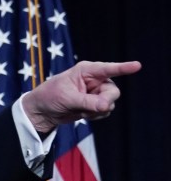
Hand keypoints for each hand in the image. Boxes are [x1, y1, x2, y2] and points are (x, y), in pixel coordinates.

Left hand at [21, 60, 140, 135]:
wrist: (43, 111)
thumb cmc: (50, 97)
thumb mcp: (67, 98)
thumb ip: (88, 102)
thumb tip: (106, 106)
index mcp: (86, 71)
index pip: (108, 69)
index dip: (123, 67)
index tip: (137, 66)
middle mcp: (95, 80)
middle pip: (113, 92)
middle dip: (104, 102)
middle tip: (92, 108)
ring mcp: (97, 92)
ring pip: (110, 103)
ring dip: (97, 111)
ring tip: (80, 110)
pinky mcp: (96, 103)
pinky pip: (105, 111)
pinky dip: (96, 115)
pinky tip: (83, 114)